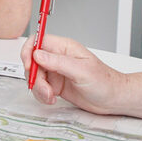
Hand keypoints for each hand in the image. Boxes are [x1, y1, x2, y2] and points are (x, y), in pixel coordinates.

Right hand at [21, 33, 141, 118]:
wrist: (113, 99)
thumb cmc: (105, 82)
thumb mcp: (81, 71)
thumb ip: (58, 62)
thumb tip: (37, 54)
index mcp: (65, 48)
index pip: (38, 41)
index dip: (29, 51)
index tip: (28, 65)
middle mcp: (59, 58)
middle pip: (33, 61)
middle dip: (35, 77)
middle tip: (44, 88)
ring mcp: (56, 72)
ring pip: (35, 76)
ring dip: (39, 89)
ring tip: (50, 96)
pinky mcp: (56, 85)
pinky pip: (40, 88)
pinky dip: (42, 95)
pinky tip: (52, 99)